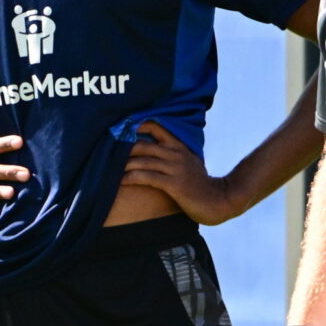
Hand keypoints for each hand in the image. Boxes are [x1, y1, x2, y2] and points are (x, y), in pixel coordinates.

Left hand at [121, 123, 244, 223]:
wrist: (217, 200)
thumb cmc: (200, 184)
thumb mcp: (190, 162)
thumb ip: (174, 155)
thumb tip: (154, 152)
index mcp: (179, 146)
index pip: (156, 127)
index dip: (138, 126)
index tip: (122, 129)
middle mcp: (175, 154)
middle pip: (143, 144)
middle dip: (123, 148)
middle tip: (107, 152)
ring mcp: (174, 169)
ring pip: (142, 161)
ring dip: (123, 165)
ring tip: (109, 168)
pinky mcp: (173, 184)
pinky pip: (146, 177)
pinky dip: (131, 178)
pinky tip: (121, 181)